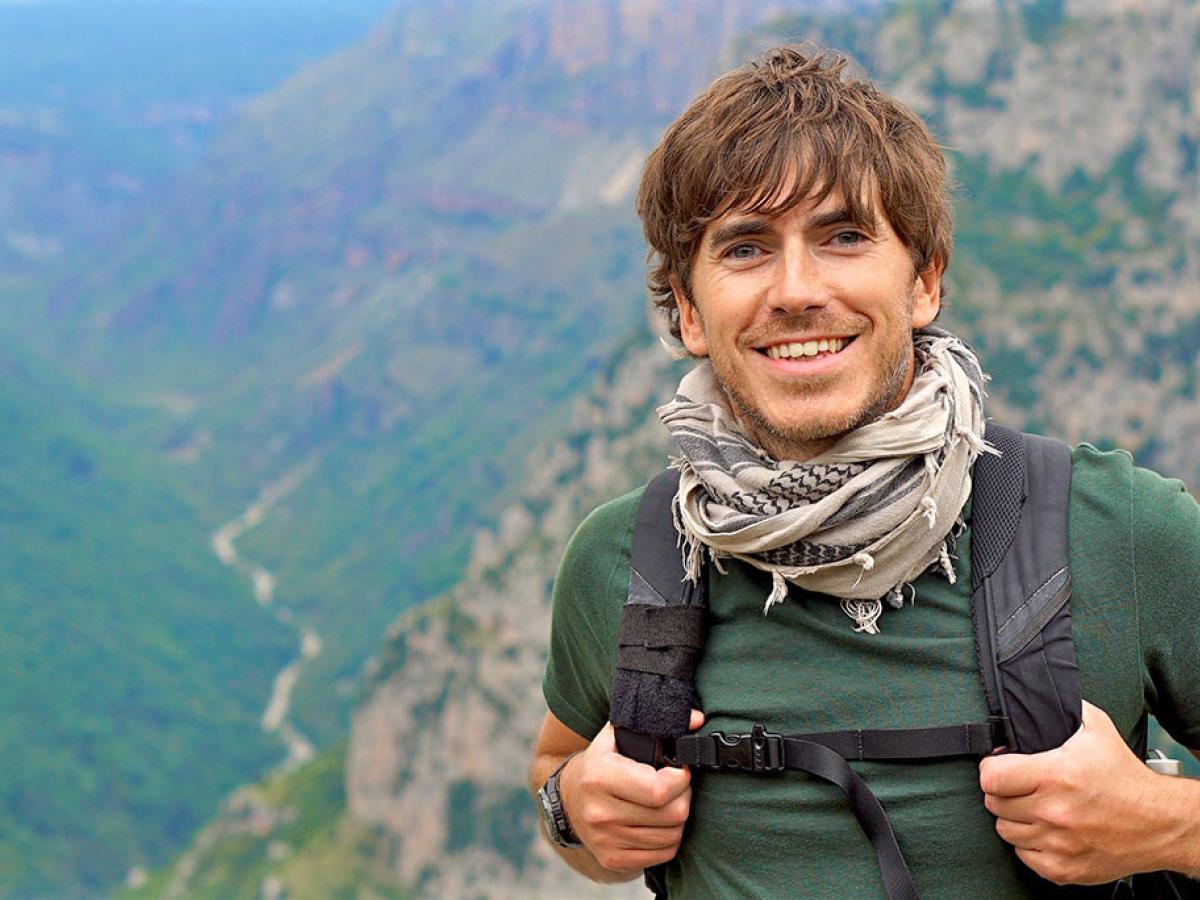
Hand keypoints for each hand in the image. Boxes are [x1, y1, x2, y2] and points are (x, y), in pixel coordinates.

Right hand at [559, 710, 703, 874]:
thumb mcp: (616, 736)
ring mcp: (605, 840)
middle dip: (684, 796)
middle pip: (672, 814)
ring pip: (672, 836)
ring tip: (669, 802)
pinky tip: (660, 823)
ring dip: (679, 819)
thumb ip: (653, 723)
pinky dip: (669, 839)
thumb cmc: (600, 763)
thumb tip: (697, 718)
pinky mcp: (612, 859)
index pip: (659, 789)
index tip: (680, 769)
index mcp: (600, 777)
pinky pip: (662, 854)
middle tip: (677, 786)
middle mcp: (600, 812)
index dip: (680, 778)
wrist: (568, 800)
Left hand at [979, 700, 1170, 883]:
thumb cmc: (1126, 776)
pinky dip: (1029, 844)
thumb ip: (1063, 707)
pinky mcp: (1065, 869)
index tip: (1000, 766)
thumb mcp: (1096, 728)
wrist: (1161, 822)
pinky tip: (1045, 831)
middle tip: (1020, 787)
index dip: (990, 769)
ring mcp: (1058, 843)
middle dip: (1003, 792)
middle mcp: (1053, 812)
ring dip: (1014, 819)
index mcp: (1055, 776)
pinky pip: (1024, 856)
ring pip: (1005, 831)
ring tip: (1034, 808)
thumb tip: (1036, 697)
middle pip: (995, 804)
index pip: (991, 777)